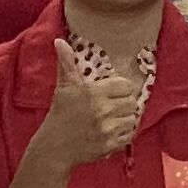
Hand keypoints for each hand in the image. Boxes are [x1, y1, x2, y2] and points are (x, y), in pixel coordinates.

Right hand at [25, 38, 144, 171]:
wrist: (54, 146)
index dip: (121, 88)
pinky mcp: (110, 145)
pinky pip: (129, 136)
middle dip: (124, 103)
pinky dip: (125, 134)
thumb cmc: (60, 114)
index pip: (125, 86)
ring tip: (115, 119)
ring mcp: (108, 129)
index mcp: (94, 93)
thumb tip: (60, 41)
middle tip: (114, 106)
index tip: (114, 92)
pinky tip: (114, 131)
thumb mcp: (64, 87)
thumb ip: (66, 63)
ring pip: (132, 119)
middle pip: (131, 102)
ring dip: (126, 118)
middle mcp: (103, 110)